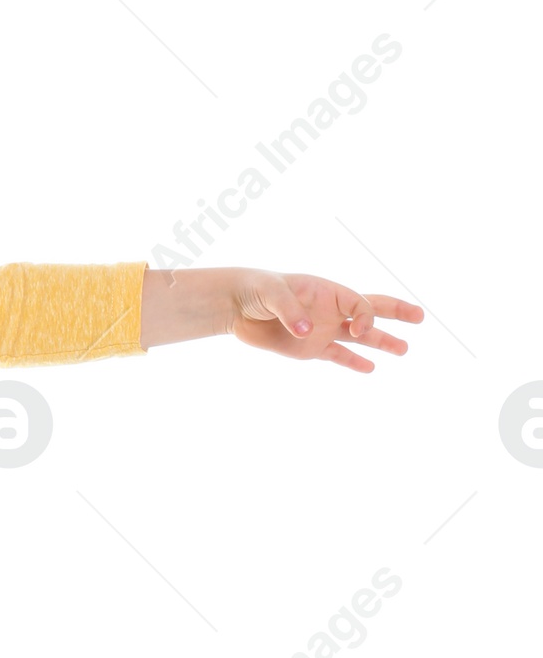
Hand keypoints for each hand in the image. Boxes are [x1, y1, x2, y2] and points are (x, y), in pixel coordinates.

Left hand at [226, 269, 423, 372]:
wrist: (236, 306)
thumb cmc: (255, 289)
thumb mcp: (271, 292)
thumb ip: (289, 310)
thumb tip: (307, 332)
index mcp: (327, 291)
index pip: (361, 303)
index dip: (367, 316)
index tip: (360, 331)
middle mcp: (330, 310)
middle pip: (371, 311)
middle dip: (396, 314)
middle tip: (421, 318)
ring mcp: (323, 329)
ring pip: (359, 337)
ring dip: (382, 342)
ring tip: (404, 350)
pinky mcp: (309, 348)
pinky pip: (337, 355)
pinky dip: (353, 362)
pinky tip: (370, 368)